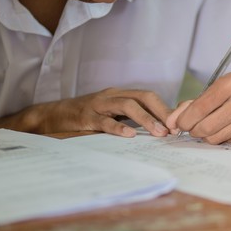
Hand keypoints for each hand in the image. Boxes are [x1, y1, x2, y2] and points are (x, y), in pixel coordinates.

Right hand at [0, 88, 171, 136]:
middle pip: (143, 96)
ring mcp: (99, 105)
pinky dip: (118, 128)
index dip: (164, 108)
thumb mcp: (110, 114)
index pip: (148, 96)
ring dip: (146, 119)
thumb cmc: (86, 117)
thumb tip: (157, 129)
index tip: (177, 124)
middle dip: (161, 111)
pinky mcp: (86, 117)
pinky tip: (129, 136)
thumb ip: (130, 118)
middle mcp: (112, 96)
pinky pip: (104, 121)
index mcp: (121, 95)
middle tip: (173, 128)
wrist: (53, 115)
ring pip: (127, 105)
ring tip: (159, 132)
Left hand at [166, 71, 230, 144]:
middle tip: (195, 127)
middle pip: (204, 126)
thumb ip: (196, 102)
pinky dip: (224, 137)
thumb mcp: (224, 86)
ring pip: (215, 137)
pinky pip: (228, 142)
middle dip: (194, 130)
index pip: (198, 108)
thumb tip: (172, 121)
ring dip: (208, 135)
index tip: (179, 124)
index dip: (184, 120)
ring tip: (214, 126)